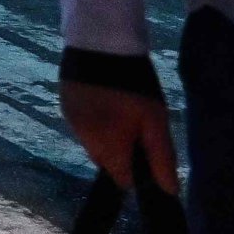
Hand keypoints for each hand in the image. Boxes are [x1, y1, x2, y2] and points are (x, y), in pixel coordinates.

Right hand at [62, 79, 179, 196]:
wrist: (99, 42)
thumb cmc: (134, 84)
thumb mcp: (155, 120)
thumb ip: (161, 157)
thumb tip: (170, 192)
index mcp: (108, 148)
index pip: (122, 180)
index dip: (137, 170)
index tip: (145, 149)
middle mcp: (84, 140)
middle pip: (107, 162)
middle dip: (121, 151)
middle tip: (135, 124)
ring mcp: (71, 121)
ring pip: (93, 143)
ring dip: (105, 135)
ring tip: (118, 108)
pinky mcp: (64, 104)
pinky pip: (82, 124)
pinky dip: (93, 119)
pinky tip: (103, 98)